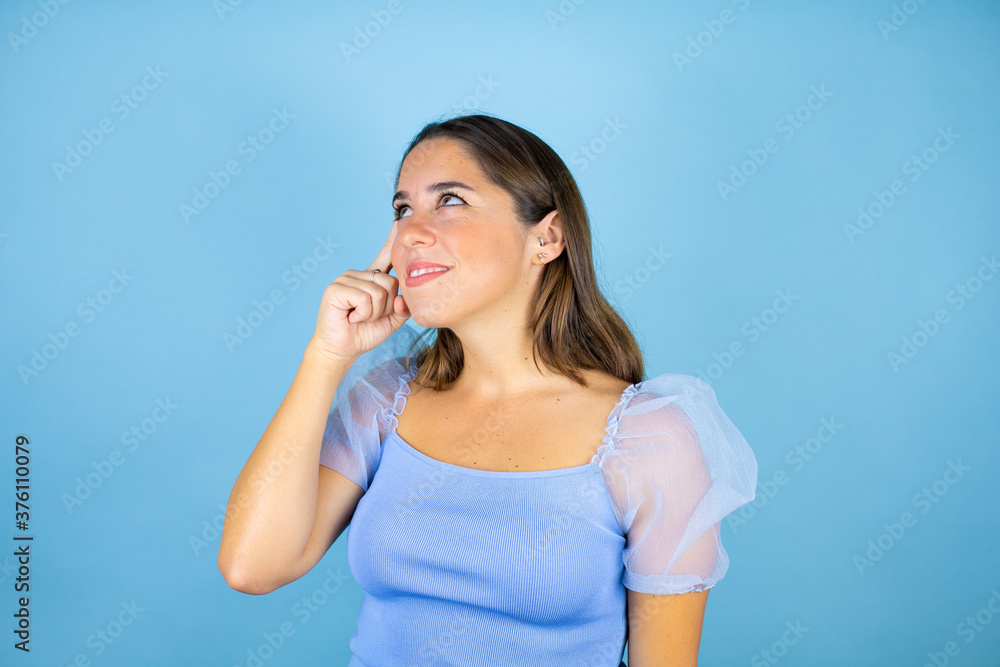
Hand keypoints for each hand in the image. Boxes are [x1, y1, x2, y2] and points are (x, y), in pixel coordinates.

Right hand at [309, 219, 409, 364]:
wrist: (342, 350)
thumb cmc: (364, 333)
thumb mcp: (391, 320)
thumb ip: (403, 307)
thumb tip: (403, 296)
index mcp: (371, 278)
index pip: (385, 255)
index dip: (393, 239)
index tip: (401, 221)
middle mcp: (358, 274)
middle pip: (390, 282)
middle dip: (385, 307)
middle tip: (367, 316)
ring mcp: (345, 278)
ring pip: (379, 292)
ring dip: (373, 313)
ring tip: (358, 318)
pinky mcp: (335, 288)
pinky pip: (365, 298)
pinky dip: (363, 314)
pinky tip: (351, 317)